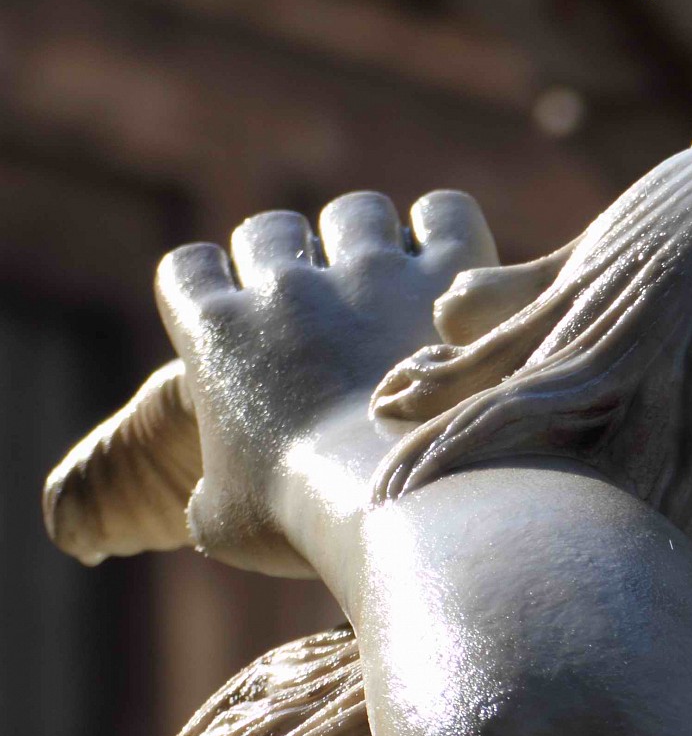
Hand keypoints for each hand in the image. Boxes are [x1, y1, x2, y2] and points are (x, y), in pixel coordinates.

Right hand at [154, 191, 496, 573]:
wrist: (408, 509)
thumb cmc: (308, 522)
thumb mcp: (224, 522)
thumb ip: (211, 490)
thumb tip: (215, 500)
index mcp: (218, 335)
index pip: (188, 269)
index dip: (213, 289)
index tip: (243, 320)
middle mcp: (287, 287)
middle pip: (271, 230)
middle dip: (293, 262)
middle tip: (329, 315)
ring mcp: (371, 274)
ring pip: (355, 213)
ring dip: (369, 241)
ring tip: (395, 291)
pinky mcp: (452, 276)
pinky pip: (444, 213)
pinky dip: (447, 234)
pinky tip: (459, 277)